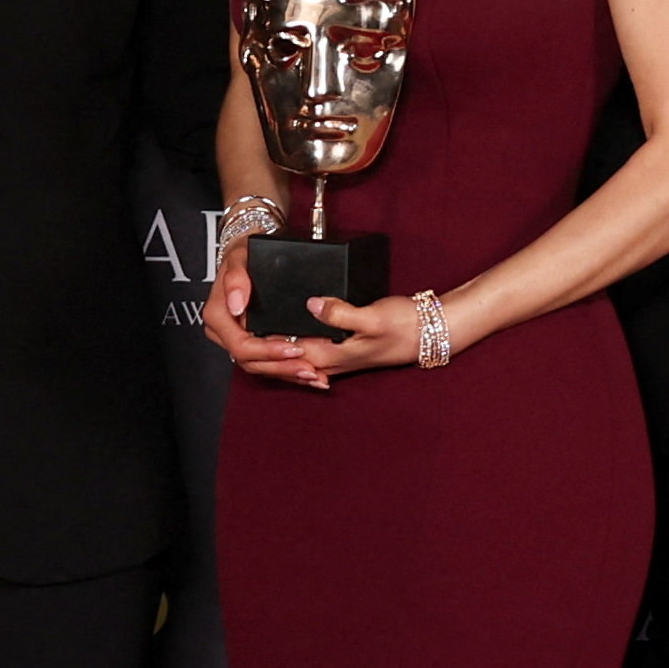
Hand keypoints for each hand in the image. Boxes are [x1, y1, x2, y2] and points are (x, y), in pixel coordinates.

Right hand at [201, 241, 309, 381]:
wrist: (249, 252)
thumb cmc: (244, 254)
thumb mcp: (239, 257)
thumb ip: (236, 279)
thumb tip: (236, 305)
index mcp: (218, 316)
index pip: (241, 345)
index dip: (267, 351)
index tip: (293, 348)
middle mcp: (225, 332)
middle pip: (251, 362)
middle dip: (282, 368)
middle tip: (309, 369)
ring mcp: (237, 339)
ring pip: (260, 367)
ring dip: (288, 373)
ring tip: (315, 376)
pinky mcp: (251, 342)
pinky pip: (267, 362)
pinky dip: (288, 369)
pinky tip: (309, 373)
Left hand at [231, 277, 430, 390]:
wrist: (430, 333)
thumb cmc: (405, 325)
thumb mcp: (372, 317)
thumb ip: (340, 313)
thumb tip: (312, 305)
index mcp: (328, 356)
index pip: (283, 354)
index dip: (260, 341)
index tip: (243, 320)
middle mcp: (327, 362)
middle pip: (281, 360)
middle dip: (257, 346)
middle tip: (238, 320)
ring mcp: (334, 358)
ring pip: (291, 357)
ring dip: (271, 345)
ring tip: (251, 323)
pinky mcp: (341, 349)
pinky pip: (305, 349)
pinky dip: (289, 342)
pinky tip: (281, 328)